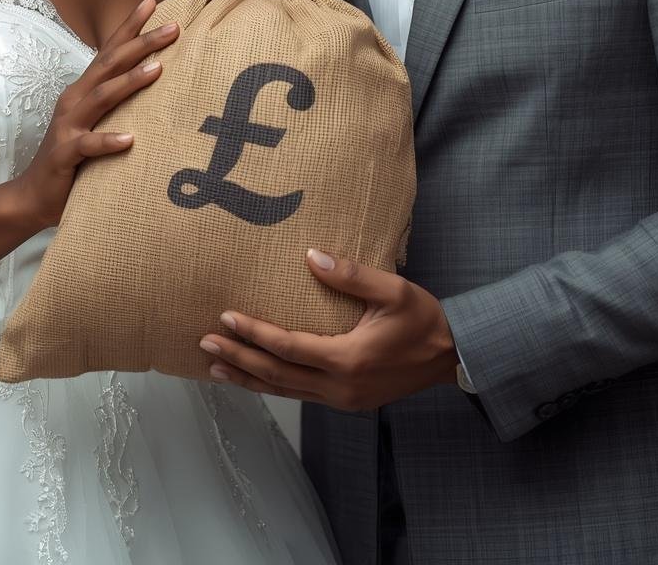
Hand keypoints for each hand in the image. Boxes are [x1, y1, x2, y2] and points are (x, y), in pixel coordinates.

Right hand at [10, 0, 177, 231]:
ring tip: (158, 70)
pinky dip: (109, 141)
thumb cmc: (74, 156)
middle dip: (142, 43)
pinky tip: (130, 140)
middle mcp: (75, 100)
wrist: (33, 195)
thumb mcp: (97, 122)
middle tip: (173, 27)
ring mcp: (68, 126)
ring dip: (130, 82)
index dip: (130, 26)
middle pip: (110, 65)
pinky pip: (88, 145)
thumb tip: (155, 80)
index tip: (154, 1)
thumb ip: (118, 101)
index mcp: (85, 90)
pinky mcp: (65, 154)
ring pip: (102, 97)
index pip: (110, 51)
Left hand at [199, 249, 459, 409]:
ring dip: (249, 378)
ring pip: (284, 391)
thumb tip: (311, 256)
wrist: (453, 357)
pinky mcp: (347, 400)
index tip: (226, 318)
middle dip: (238, 360)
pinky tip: (256, 377)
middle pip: (276, 375)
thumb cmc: (423, 320)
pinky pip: (299, 394)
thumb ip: (351, 275)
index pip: (288, 347)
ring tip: (216, 368)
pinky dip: (272, 385)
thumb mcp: (392, 290)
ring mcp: (343, 398)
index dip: (254, 333)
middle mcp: (340, 387)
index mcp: (348, 359)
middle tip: (204, 345)